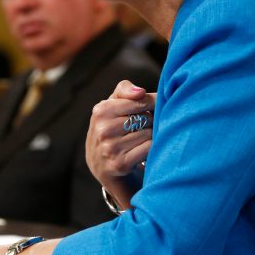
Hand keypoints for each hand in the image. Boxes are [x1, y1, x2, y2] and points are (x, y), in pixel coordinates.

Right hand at [86, 80, 155, 209]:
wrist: (100, 164)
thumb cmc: (111, 126)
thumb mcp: (112, 104)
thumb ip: (125, 89)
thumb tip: (141, 92)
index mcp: (101, 110)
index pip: (141, 100)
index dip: (153, 103)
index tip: (155, 107)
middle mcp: (103, 129)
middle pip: (147, 118)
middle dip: (149, 121)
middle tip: (141, 128)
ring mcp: (110, 148)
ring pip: (149, 134)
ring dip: (150, 136)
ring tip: (138, 140)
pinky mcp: (120, 164)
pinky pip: (149, 148)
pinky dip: (149, 149)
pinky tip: (139, 151)